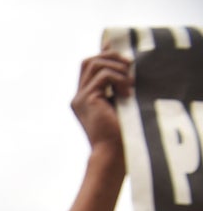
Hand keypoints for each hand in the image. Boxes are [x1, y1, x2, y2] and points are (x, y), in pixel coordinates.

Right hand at [63, 51, 132, 210]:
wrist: (113, 155)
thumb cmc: (122, 134)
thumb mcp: (123, 105)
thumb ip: (121, 88)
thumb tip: (131, 66)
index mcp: (86, 98)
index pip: (90, 66)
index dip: (105, 55)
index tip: (125, 57)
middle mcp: (79, 97)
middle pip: (89, 61)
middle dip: (111, 57)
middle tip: (130, 67)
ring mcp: (80, 98)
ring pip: (94, 63)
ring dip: (117, 68)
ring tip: (130, 84)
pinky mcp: (87, 100)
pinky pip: (103, 76)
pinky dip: (119, 80)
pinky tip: (128, 94)